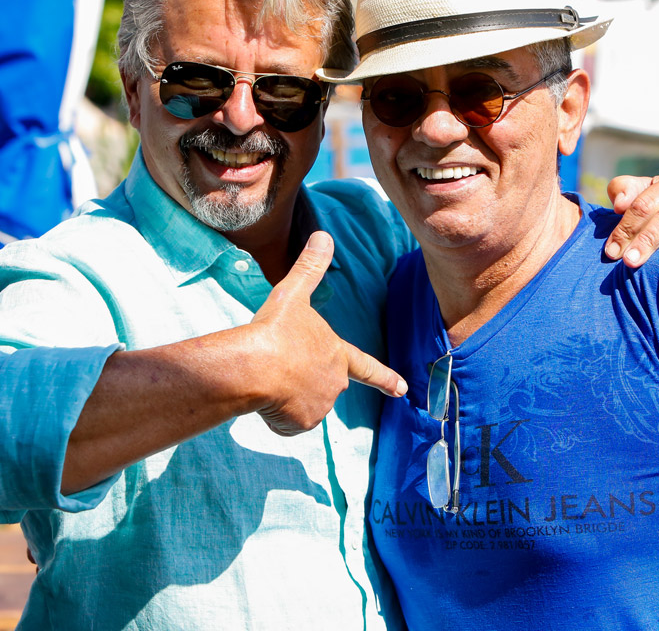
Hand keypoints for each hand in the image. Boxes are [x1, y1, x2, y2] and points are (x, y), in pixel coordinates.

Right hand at [249, 231, 406, 435]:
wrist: (255, 367)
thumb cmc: (276, 329)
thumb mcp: (293, 294)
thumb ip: (310, 268)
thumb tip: (323, 235)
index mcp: (338, 354)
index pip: (367, 367)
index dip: (385, 377)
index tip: (403, 390)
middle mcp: (336, 382)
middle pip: (320, 384)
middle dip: (300, 379)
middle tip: (278, 365)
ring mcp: (321, 405)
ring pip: (301, 404)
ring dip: (285, 396)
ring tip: (269, 378)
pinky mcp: (302, 424)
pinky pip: (286, 421)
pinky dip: (275, 413)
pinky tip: (265, 396)